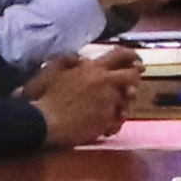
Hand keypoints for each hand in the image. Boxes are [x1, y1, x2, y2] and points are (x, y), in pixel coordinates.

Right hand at [21, 53, 139, 147]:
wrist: (45, 122)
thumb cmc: (45, 95)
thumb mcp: (54, 69)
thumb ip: (69, 60)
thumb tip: (82, 59)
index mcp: (93, 69)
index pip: (120, 56)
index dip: (131, 56)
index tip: (135, 59)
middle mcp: (105, 84)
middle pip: (132, 77)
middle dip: (134, 78)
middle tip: (131, 83)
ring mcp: (109, 104)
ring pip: (127, 101)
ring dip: (124, 102)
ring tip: (118, 106)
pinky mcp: (107, 122)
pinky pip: (119, 121)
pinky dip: (115, 122)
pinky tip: (108, 124)